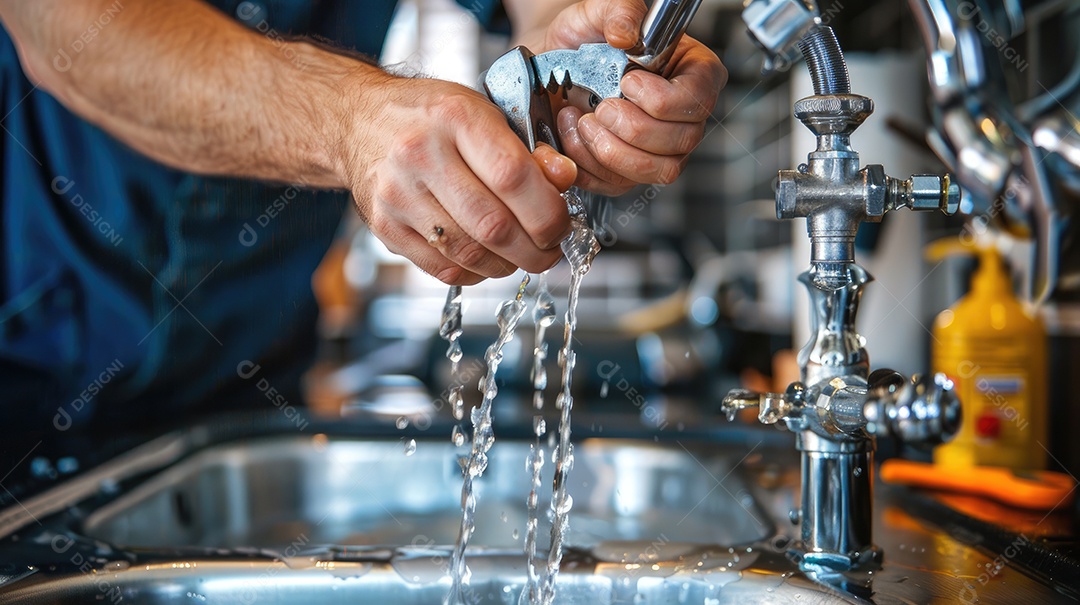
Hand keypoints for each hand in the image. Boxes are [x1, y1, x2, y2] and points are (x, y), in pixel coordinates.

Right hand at [341, 74, 576, 285]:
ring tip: (520, 256)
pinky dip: (475, 273)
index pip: (514, 177)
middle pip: (493, 225)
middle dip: (534, 250)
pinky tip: (487, 261)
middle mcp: (421, 154)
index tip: (561, 224)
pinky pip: (442, 269)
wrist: (358, 121)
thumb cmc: (431, 117)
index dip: (547, 213)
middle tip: (549, 251)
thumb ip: (528, 149)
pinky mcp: (384, 227)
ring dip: (507, 266)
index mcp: (455, 117)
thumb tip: (565, 180)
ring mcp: (398, 195)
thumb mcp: (483, 112)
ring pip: (469, 254)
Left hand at [538, 0, 726, 194]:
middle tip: (601, 106)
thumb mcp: (598, 12)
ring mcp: (657, 150)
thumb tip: (626, 33)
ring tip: (584, 120)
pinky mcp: (626, 173)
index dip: (663, 99)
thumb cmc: (585, 38)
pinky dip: (588, 164)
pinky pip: (617, 184)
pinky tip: (573, 134)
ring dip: (612, 150)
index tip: (628, 82)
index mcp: (692, 73)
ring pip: (655, 171)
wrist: (551, 65)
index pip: (700, 99)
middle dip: (632, 128)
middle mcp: (682, 117)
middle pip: (682, 142)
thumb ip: (618, 12)